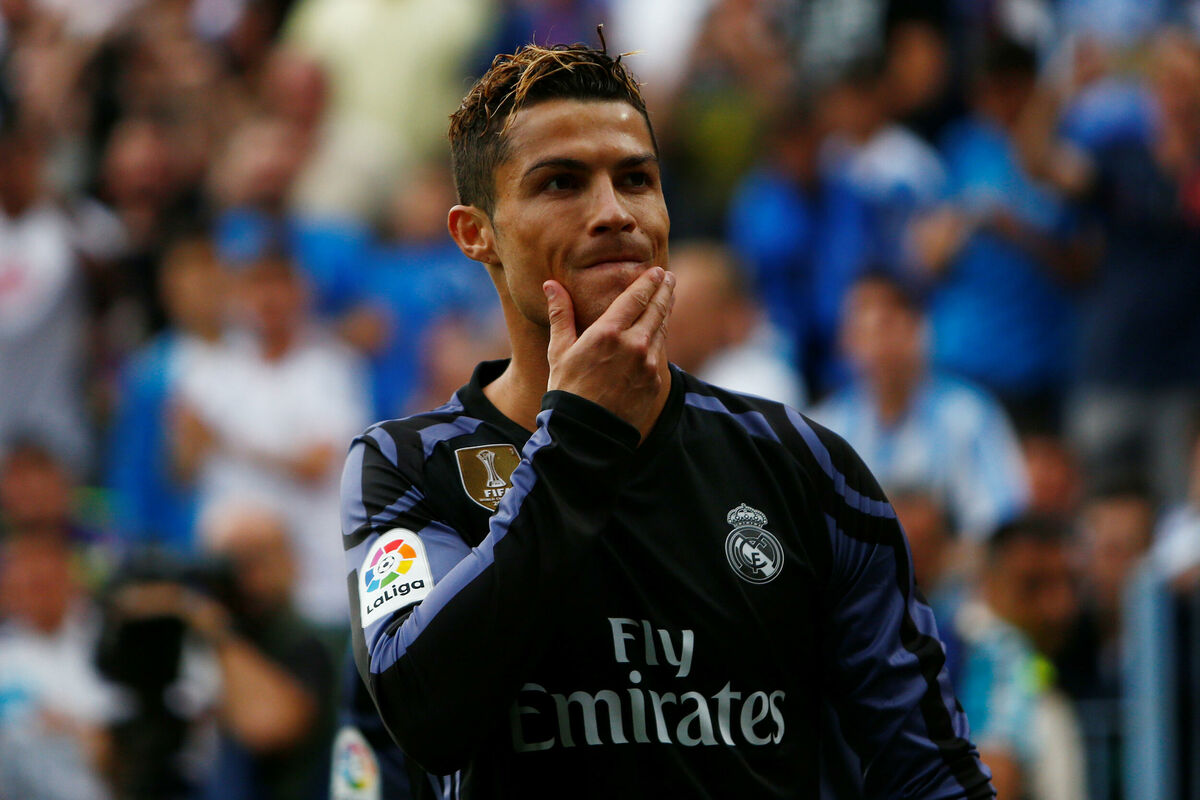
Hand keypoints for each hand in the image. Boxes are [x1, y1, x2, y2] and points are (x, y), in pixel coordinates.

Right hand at [544, 267, 674, 434]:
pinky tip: (659, 331)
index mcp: (608, 332)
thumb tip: (551, 285)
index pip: (635, 297)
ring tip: (668, 297)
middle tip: (669, 278)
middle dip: (664, 291)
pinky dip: (661, 337)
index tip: (656, 271)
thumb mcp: (559, 350)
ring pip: (661, 329)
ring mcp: (647, 364)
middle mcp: (633, 344)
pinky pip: (660, 353)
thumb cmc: (566, 389)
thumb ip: (561, 314)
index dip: (648, 282)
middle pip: (655, 309)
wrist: (585, 433)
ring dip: (666, 311)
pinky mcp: (654, 382)